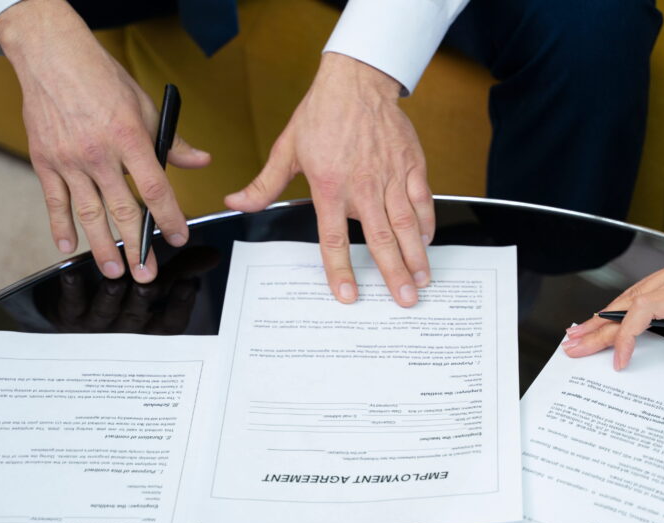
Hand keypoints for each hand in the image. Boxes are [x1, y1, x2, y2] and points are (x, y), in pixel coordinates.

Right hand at [0, 0, 210, 282]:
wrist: (53, 56)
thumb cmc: (102, 78)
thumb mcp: (147, 106)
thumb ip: (172, 142)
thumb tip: (201, 162)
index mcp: (129, 138)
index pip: (155, 188)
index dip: (169, 217)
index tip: (178, 237)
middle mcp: (98, 153)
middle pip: (122, 210)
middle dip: (136, 247)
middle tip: (145, 273)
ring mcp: (69, 159)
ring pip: (89, 213)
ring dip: (102, 246)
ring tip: (114, 271)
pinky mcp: (45, 160)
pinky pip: (54, 200)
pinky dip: (60, 226)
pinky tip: (69, 246)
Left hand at [37, 246, 220, 333]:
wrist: (79, 321)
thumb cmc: (128, 299)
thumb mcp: (158, 285)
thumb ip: (184, 269)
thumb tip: (212, 255)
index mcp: (151, 326)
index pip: (171, 323)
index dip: (179, 306)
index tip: (188, 285)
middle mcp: (126, 330)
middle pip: (138, 316)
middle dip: (143, 298)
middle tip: (148, 282)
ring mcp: (97, 325)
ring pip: (106, 311)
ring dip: (110, 297)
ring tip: (114, 281)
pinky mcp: (70, 316)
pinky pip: (71, 305)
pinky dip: (72, 289)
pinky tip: (72, 274)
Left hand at [224, 52, 434, 306]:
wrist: (356, 81)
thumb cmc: (321, 114)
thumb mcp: (287, 149)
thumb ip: (265, 184)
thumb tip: (237, 203)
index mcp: (330, 187)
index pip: (334, 238)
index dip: (340, 270)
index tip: (348, 295)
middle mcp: (363, 186)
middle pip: (380, 239)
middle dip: (394, 273)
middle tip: (405, 300)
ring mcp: (390, 176)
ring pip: (406, 224)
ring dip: (416, 256)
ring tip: (423, 281)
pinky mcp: (410, 165)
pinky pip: (421, 201)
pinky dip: (426, 223)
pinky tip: (426, 242)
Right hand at [562, 214, 663, 371]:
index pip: (648, 310)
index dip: (627, 335)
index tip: (621, 359)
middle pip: (630, 302)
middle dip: (598, 327)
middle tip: (573, 345)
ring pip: (633, 292)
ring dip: (604, 314)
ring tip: (581, 331)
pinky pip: (646, 285)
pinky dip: (623, 302)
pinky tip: (611, 310)